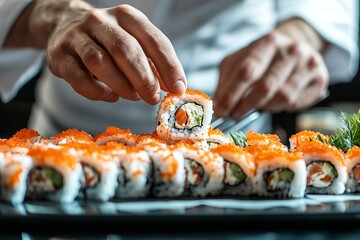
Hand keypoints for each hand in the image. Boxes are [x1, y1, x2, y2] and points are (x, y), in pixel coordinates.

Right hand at [30, 1, 185, 103]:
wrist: (65, 26)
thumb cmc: (109, 40)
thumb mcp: (135, 42)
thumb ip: (154, 63)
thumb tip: (174, 87)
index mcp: (126, 16)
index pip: (153, 39)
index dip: (168, 65)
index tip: (178, 88)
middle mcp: (100, 21)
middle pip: (126, 50)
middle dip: (144, 78)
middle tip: (153, 97)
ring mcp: (76, 36)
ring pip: (100, 62)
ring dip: (122, 85)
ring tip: (134, 96)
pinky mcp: (58, 55)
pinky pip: (79, 78)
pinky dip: (98, 92)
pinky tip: (110, 95)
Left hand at [213, 31, 328, 118]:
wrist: (292, 49)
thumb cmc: (260, 59)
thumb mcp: (238, 62)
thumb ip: (226, 82)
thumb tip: (219, 107)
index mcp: (268, 42)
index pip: (247, 71)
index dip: (232, 94)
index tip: (222, 111)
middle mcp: (292, 50)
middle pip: (265, 86)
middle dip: (246, 105)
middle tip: (235, 115)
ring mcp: (309, 64)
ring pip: (282, 98)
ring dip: (265, 107)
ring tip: (257, 105)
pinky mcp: (321, 79)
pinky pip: (297, 103)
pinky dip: (282, 108)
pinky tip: (276, 101)